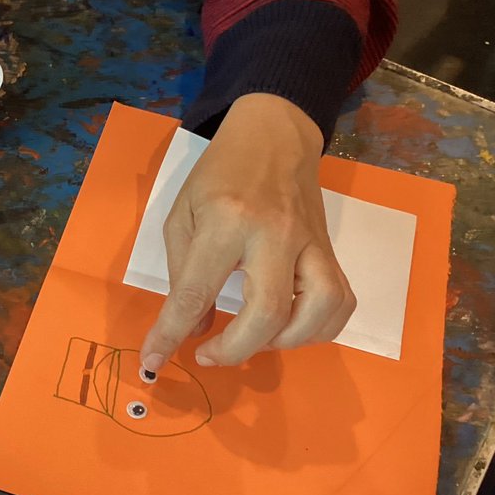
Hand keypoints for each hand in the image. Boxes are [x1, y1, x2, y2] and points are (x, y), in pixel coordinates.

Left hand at [141, 93, 354, 369]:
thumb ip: (183, 275)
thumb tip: (196, 328)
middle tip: (208, 356)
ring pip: (319, 310)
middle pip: (268, 312)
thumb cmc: (219, 174)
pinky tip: (289, 329)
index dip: (171, 333)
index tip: (153, 359)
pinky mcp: (329, 250)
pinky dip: (319, 329)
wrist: (274, 135)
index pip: (197, 292)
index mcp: (226, 221)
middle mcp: (273, 234)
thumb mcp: (182, 215)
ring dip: (285, 343)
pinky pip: (340, 301)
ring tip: (254, 340)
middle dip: (235, 350)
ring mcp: (310, 243)